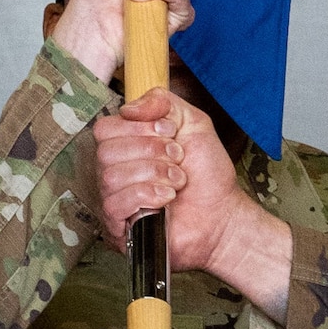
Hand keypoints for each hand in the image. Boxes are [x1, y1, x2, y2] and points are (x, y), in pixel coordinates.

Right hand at [92, 89, 292, 313]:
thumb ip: (162, 102)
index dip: (137, 128)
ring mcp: (114, 199)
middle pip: (105, 151)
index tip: (169, 133)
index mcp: (126, 146)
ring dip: (154, 173)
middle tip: (177, 158)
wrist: (223, 214)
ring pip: (111, 176)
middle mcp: (115, 171)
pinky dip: (147, 195)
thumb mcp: (192, 122)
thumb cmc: (207, 174)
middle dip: (150, 151)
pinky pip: (115, 203)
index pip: (105, 128)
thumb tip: (128, 108)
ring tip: (177, 180)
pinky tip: (167, 198)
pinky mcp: (119, 226)